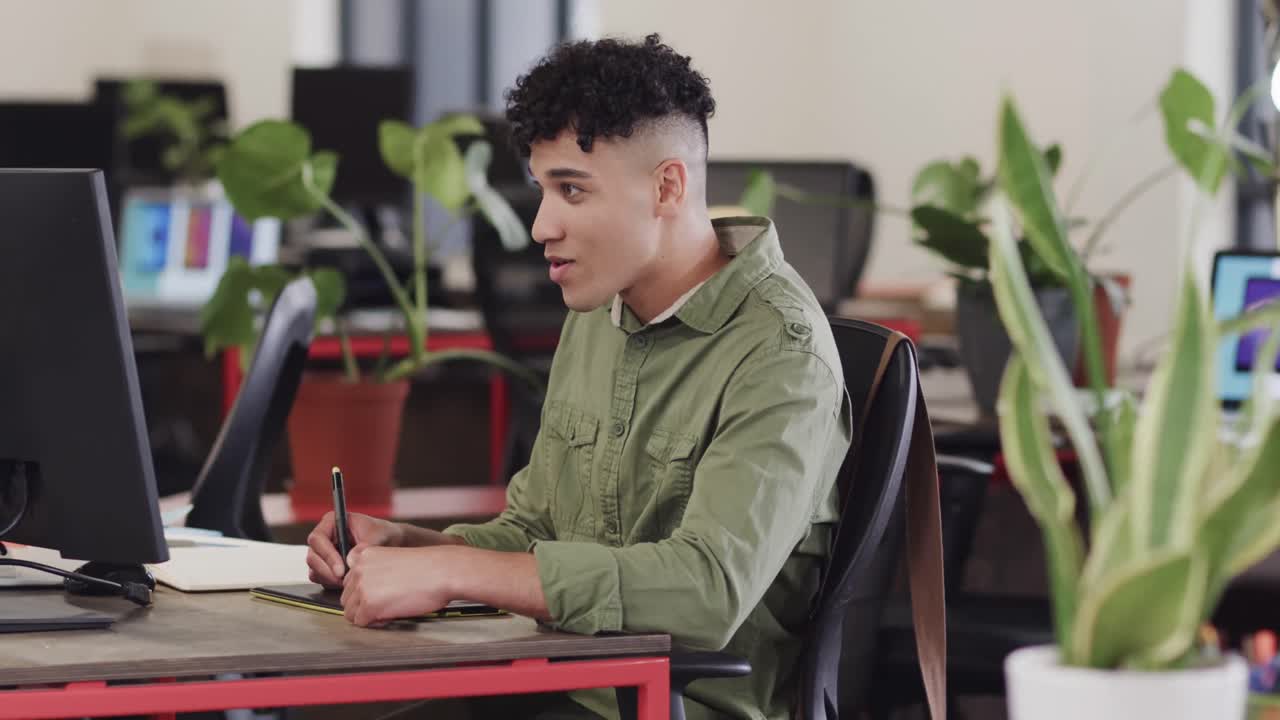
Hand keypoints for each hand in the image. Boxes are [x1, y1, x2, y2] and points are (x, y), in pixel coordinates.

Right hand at [306, 511, 403, 587]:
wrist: (389, 544)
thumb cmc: (382, 534)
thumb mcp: (377, 536)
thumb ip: (364, 546)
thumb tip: (351, 557)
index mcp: (331, 522)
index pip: (318, 538)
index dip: (327, 555)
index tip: (341, 569)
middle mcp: (324, 537)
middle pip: (312, 556)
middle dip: (327, 571)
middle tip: (343, 580)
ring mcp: (323, 553)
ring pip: (314, 569)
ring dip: (329, 578)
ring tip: (348, 580)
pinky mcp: (326, 567)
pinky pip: (320, 578)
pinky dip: (331, 583)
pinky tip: (346, 581)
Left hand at [340, 545, 456, 626]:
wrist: (442, 572)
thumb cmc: (427, 567)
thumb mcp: (394, 558)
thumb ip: (375, 569)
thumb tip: (367, 591)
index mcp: (365, 555)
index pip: (349, 581)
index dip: (364, 591)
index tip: (379, 593)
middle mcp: (359, 570)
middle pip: (347, 597)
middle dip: (363, 604)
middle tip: (386, 604)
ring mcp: (362, 588)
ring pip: (350, 612)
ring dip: (367, 615)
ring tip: (388, 610)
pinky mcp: (369, 605)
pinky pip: (361, 622)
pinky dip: (374, 623)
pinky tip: (390, 615)